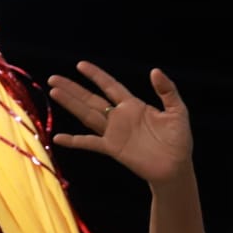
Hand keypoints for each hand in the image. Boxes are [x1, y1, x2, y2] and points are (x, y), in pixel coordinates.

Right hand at [47, 61, 191, 184]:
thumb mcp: (177, 111)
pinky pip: (90, 142)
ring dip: (71, 104)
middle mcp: (120, 117)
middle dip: (73, 88)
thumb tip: (155, 70)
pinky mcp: (113, 148)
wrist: (176, 167)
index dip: (96, 75)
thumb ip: (167, 91)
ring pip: (87, 115)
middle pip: (92, 99)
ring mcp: (114, 133)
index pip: (111, 86)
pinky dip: (74, 141)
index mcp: (134, 106)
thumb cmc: (179, 140)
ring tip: (54, 92)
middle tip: (54, 78)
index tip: (81, 65)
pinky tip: (58, 137)